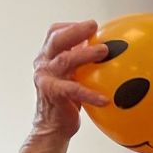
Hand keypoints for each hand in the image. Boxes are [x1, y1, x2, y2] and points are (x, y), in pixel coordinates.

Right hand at [32, 21, 108, 136]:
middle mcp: (44, 64)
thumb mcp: (74, 77)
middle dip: (75, 31)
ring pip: (65, 60)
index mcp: (48, 57)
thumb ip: (82, 63)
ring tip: (104, 50)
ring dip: (85, 54)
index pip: (55, 33)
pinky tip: (106, 99)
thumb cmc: (67, 101)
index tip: (91, 25)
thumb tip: (109, 49)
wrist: (53, 127)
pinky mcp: (53, 93)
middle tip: (93, 26)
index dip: (71, 26)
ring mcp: (46, 77)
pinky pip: (74, 90)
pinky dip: (90, 94)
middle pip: (57, 40)